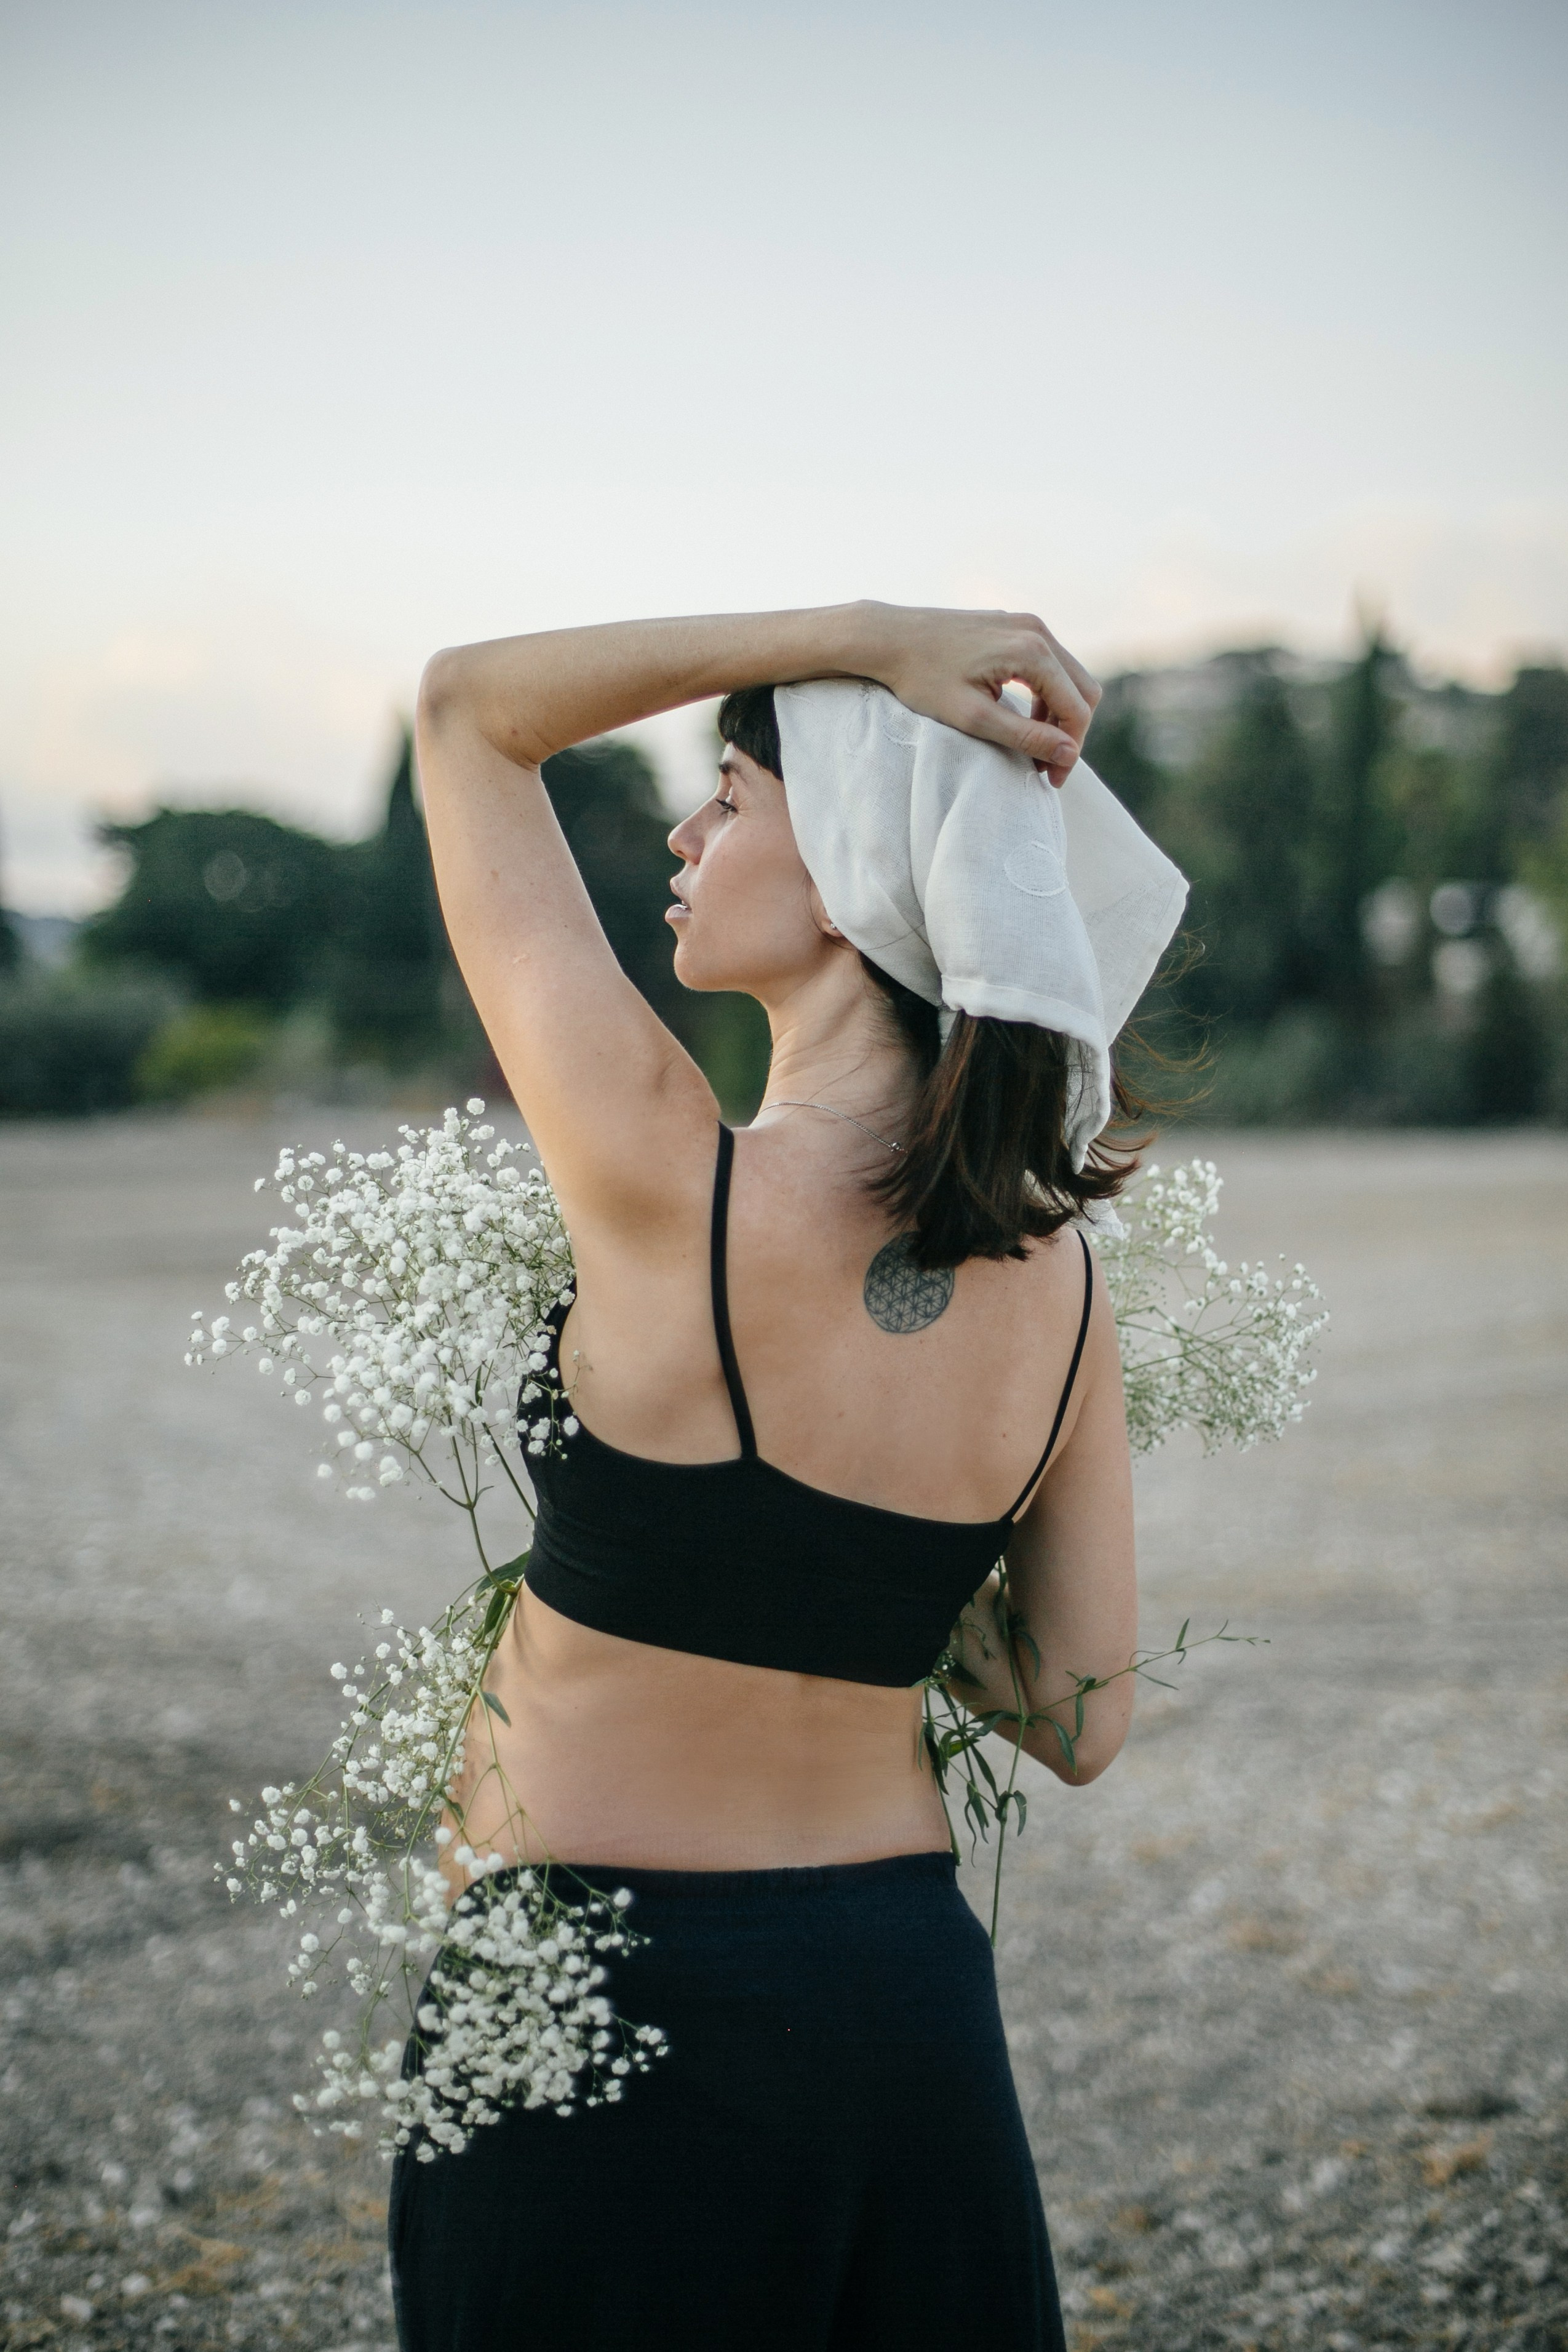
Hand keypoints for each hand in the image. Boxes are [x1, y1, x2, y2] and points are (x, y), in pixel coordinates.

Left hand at [854, 602, 1100, 785]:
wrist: (887, 637)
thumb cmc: (921, 678)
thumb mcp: (971, 717)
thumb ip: (1023, 736)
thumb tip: (1068, 753)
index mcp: (1031, 651)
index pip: (1076, 709)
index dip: (1070, 751)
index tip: (1050, 781)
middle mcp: (1036, 630)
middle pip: (1083, 691)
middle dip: (1070, 733)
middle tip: (1044, 768)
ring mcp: (1026, 624)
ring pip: (1069, 678)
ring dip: (1058, 716)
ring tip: (1030, 749)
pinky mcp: (1014, 626)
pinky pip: (1049, 665)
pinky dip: (1045, 696)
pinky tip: (1020, 721)